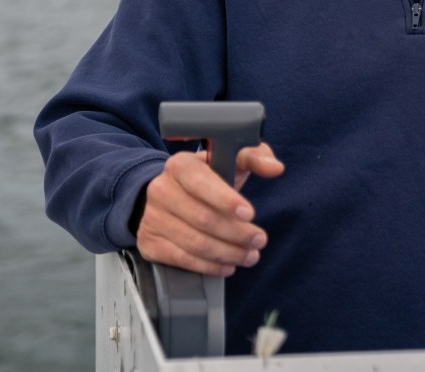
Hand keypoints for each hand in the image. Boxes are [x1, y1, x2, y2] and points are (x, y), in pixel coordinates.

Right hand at [136, 143, 284, 276]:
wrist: (170, 195)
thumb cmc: (208, 178)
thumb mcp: (229, 160)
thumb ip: (254, 157)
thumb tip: (275, 167)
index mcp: (180, 165)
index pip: (202, 183)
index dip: (226, 200)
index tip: (250, 214)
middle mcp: (161, 189)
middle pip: (202, 218)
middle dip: (236, 233)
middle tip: (259, 240)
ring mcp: (152, 217)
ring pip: (194, 243)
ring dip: (227, 253)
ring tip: (249, 255)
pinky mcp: (149, 241)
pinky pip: (181, 259)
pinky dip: (208, 266)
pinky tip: (227, 265)